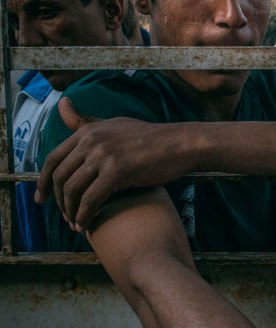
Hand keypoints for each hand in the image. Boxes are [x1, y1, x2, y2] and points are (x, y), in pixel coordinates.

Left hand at [36, 97, 194, 230]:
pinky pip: (91, 199)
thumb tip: (62, 102)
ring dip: (71, 212)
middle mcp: (91, 141)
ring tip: (76, 224)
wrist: (182, 144)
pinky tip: (86, 225)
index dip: (43, 182)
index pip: (53, 159)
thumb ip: (87, 121)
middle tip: (64, 216)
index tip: (42, 199)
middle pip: (60, 177)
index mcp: (88, 131)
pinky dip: (85, 215)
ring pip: (73, 190)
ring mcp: (103, 156)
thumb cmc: (151, 138)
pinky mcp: (117, 172)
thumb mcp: (115, 124)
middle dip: (59, 201)